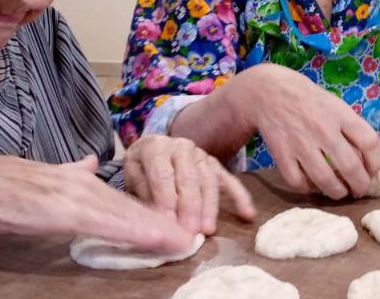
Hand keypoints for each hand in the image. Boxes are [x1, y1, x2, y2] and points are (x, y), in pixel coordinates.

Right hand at [0, 154, 192, 252]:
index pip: (126, 200)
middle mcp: (90, 187)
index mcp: (85, 181)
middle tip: (193, 236)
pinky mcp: (73, 212)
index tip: (174, 225)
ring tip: (185, 240)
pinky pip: (112, 225)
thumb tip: (88, 163)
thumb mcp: (51, 173)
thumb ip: (74, 170)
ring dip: (160, 229)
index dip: (151, 213)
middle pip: (135, 208)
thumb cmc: (11, 186)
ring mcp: (83, 199)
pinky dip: (137, 231)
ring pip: (130, 216)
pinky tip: (156, 238)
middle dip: (166, 222)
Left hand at [124, 135, 256, 233]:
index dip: (166, 199)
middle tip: (190, 231)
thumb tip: (158, 216)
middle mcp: (181, 147)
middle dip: (190, 207)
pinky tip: (247, 214)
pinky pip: (229, 180)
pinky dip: (240, 197)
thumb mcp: (132, 175)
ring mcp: (200, 155)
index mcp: (156, 147)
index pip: (163, 174)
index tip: (168, 223)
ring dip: (209, 207)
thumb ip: (143, 192)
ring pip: (209, 181)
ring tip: (207, 230)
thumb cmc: (141, 167)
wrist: (152, 148)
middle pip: (189, 178)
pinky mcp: (214, 164)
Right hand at [231, 64, 379, 198]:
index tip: (374, 171)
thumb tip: (368, 162)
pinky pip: (298, 182)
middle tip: (359, 190)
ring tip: (340, 192)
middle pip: (350, 167)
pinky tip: (313, 184)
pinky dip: (308, 188)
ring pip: (325, 180)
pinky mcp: (282, 154)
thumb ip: (351, 129)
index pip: (370, 142)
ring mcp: (301, 143)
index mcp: (341, 114)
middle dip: (360, 186)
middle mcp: (323, 129)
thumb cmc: (309, 100)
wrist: (269, 92)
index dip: (376, 162)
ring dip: (337, 192)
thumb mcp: (335, 105)